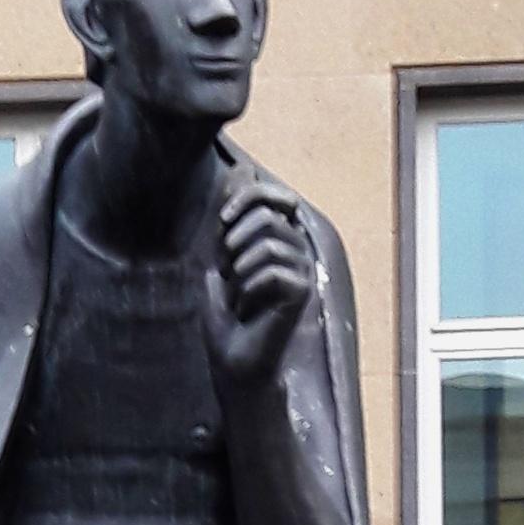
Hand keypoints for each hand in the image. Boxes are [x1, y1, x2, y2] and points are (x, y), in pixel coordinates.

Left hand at [203, 177, 313, 384]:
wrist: (232, 357)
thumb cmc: (225, 313)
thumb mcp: (220, 256)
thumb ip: (231, 218)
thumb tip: (242, 167)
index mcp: (277, 238)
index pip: (275, 195)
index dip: (250, 197)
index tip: (224, 220)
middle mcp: (296, 249)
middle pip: (268, 216)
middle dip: (235, 243)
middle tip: (230, 275)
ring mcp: (302, 270)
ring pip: (270, 242)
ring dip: (240, 270)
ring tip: (239, 295)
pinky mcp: (303, 292)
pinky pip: (273, 270)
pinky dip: (249, 289)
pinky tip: (249, 308)